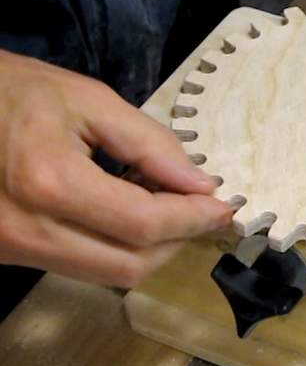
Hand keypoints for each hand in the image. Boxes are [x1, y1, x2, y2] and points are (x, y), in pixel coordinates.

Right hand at [0, 50, 232, 287]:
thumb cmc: (13, 90)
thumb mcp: (87, 99)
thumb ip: (150, 144)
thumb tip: (201, 184)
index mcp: (49, 183)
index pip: (144, 224)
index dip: (194, 219)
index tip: (225, 205)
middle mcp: (28, 230)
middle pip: (129, 266)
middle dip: (178, 241)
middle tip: (200, 208)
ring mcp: (11, 249)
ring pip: (106, 275)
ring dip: (150, 248)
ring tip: (167, 205)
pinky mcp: (6, 254)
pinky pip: (80, 266)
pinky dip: (117, 247)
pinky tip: (129, 212)